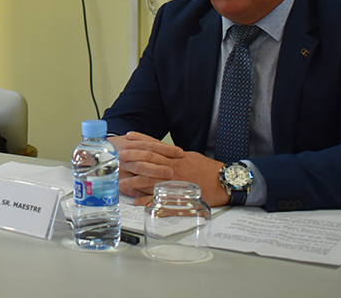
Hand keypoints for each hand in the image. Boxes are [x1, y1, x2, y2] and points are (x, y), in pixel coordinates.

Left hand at [110, 131, 228, 206]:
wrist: (223, 181)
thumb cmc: (208, 169)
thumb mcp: (191, 157)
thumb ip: (175, 156)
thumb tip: (163, 153)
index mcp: (175, 157)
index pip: (154, 146)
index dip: (139, 141)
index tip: (127, 138)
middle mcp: (172, 168)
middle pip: (147, 163)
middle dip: (131, 162)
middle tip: (116, 162)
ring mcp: (174, 182)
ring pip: (149, 181)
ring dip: (133, 183)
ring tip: (120, 185)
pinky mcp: (178, 196)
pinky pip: (160, 199)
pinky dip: (147, 200)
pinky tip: (136, 202)